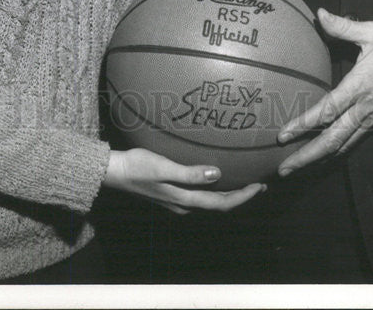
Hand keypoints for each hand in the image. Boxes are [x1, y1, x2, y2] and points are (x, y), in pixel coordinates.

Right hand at [105, 148, 264, 214]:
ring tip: (243, 182)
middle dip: (240, 197)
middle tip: (259, 185)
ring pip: (209, 202)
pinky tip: (215, 178)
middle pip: (218, 205)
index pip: (221, 203)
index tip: (259, 187)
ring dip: (228, 194)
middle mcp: (182, 205)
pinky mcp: (170, 194)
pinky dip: (214, 190)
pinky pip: (199, 196)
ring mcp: (176, 201)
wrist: (113, 173)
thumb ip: (190, 173)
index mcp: (184, 200)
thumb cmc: (137, 167)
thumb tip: (217, 175)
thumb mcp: (164, 167)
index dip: (243, 197)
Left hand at [276, 10, 372, 174]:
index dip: (303, 124)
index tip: (283, 135)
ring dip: (319, 158)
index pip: (327, 110)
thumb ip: (343, 26)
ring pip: (344, 145)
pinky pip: (355, 140)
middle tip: (284, 170)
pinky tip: (325, 154)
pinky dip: (337, 150)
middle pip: (332, 139)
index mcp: (360, 86)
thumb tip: (320, 14)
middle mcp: (365, 108)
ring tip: (297, 167)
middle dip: (307, 156)